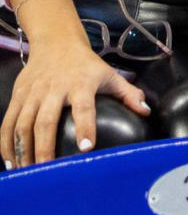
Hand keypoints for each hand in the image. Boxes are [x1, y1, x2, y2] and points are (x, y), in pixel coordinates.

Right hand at [1, 38, 148, 167]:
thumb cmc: (86, 64)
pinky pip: (8, 122)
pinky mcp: (18, 96)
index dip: (86, 126)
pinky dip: (6, 143)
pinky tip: (10, 162)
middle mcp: (53, 89)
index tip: (87, 147)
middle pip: (45, 121)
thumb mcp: (110, 75)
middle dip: (44, 147)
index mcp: (80, 84)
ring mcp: (32, 93)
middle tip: (47, 170)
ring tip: (27, 172)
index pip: (84, 107)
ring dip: (22, 150)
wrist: (56, 42)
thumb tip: (146, 112)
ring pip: (22, 124)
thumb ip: (129, 94)